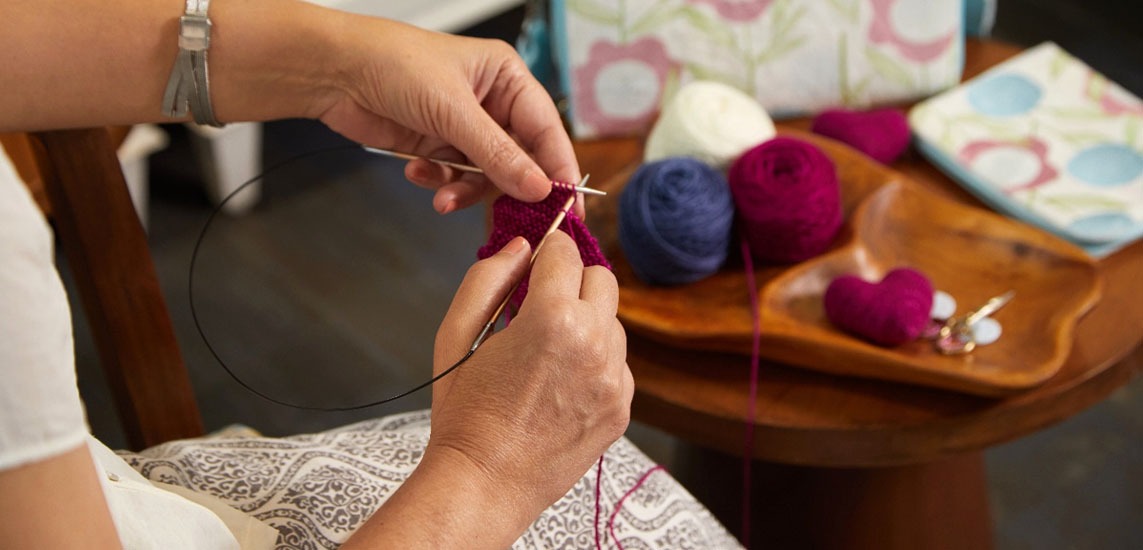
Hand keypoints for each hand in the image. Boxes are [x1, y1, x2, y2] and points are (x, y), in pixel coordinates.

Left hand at [315, 17, 580, 214]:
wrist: (334, 71)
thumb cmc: (394, 64)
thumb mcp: (453, 110)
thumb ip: (499, 154)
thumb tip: (540, 188)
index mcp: (507, 78)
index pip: (546, 130)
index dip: (559, 170)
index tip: (568, 207)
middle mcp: (491, 103)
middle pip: (520, 159)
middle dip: (506, 186)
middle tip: (510, 217)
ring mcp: (464, 127)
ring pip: (486, 176)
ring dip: (464, 189)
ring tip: (442, 196)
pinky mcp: (438, 145)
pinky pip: (455, 178)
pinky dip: (440, 182)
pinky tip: (417, 171)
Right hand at [430, 232, 631, 522]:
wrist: (485, 482)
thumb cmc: (465, 413)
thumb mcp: (456, 335)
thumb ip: (488, 279)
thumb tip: (520, 246)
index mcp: (552, 318)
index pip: (566, 251)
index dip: (548, 248)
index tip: (539, 255)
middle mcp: (594, 343)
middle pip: (603, 277)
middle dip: (573, 279)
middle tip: (544, 300)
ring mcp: (614, 378)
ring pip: (613, 321)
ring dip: (588, 321)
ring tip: (549, 351)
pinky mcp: (622, 406)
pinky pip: (618, 363)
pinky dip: (596, 362)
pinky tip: (562, 382)